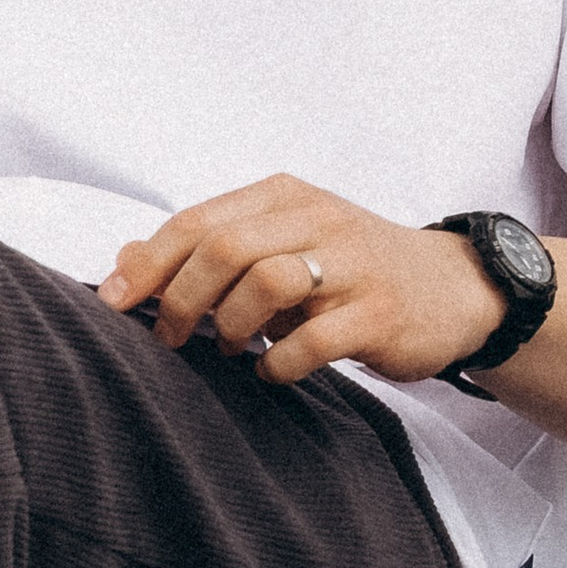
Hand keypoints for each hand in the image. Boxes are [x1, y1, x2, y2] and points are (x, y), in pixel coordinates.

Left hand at [101, 175, 515, 387]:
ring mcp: (353, 264)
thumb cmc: (352, 267)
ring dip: (231, 327)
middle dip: (181, 299)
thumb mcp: (282, 242)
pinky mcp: (379, 312)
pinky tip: (274, 371)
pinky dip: (279, 363)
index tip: (112, 304)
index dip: (148, 264)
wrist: (454, 287)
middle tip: (168, 339)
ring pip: (266, 282)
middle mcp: (319, 218)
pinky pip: (313, 340)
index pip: (198, 220)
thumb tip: (122, 259)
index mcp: (286, 196)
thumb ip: (208, 248)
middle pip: (225, 248)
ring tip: (231, 351)